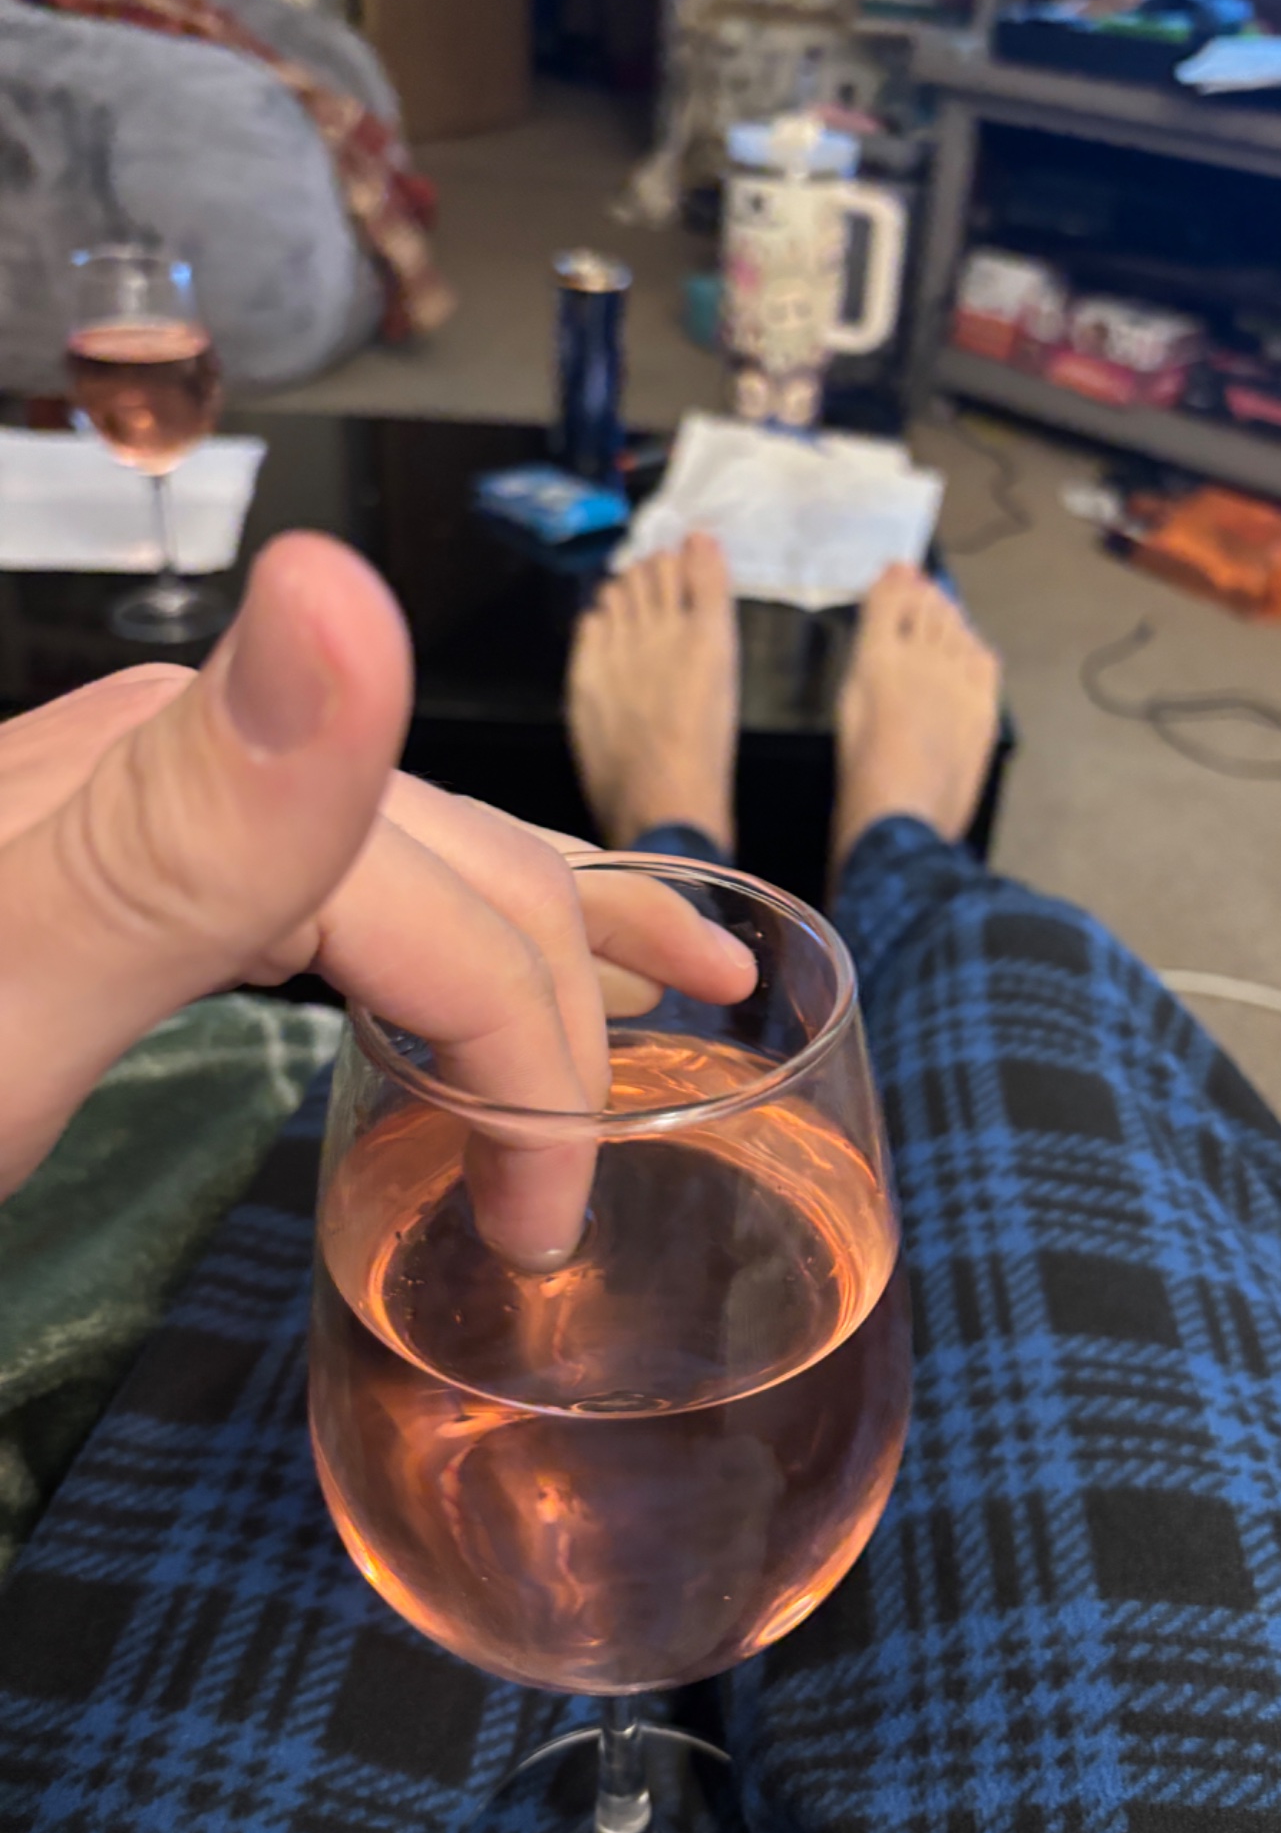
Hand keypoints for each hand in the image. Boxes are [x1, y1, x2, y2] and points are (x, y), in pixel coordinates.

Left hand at [0, 533, 755, 1264]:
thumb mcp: (4, 996)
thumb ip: (189, 818)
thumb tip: (350, 589)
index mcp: (187, 786)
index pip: (457, 911)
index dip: (537, 1072)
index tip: (540, 1243)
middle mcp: (178, 766)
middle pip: (456, 859)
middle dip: (582, 991)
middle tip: (662, 1129)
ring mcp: (141, 814)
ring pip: (408, 855)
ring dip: (542, 930)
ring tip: (642, 992)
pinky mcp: (107, 873)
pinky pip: (323, 890)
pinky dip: (425, 944)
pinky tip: (423, 981)